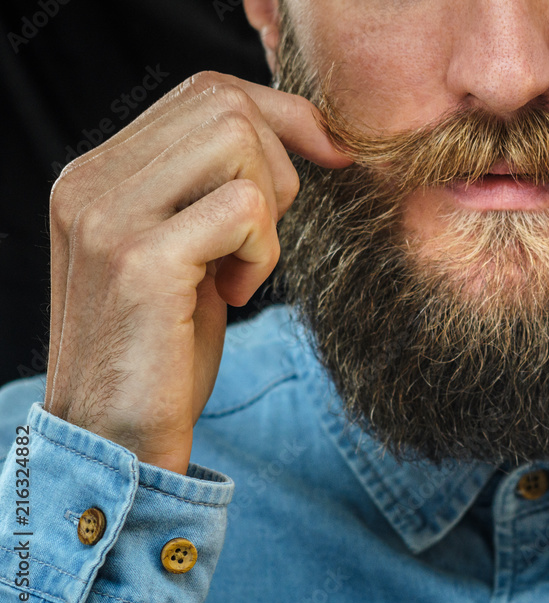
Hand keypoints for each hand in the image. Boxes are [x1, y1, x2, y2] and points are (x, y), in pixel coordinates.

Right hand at [44, 71, 350, 473]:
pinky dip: (263, 251)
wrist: (117, 435)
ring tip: (241, 269)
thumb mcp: (189, 249)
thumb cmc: (164, 345)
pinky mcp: (140, 259)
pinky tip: (234, 294)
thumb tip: (306, 133)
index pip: (205, 92)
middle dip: (278, 168)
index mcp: (98, 172)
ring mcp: (109, 215)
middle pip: (226, 107)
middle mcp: (91, 180)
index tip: (329, 152)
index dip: (282, 114)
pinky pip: (244, 208)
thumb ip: (213, 187)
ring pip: (236, 141)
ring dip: (268, 211)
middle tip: (261, 240)